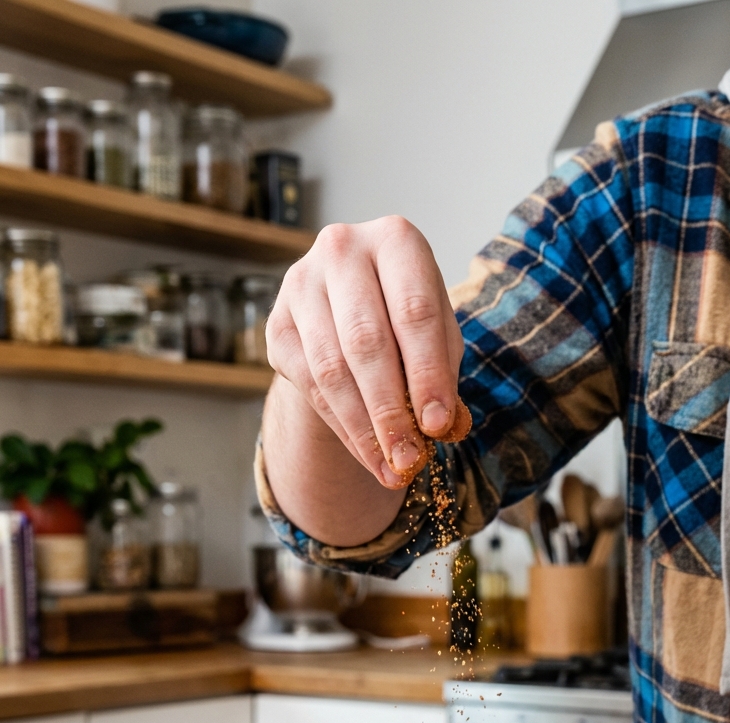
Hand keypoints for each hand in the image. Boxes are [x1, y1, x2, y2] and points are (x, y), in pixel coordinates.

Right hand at [266, 216, 465, 489]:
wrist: (347, 308)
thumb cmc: (406, 318)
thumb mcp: (437, 338)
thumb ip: (444, 376)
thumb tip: (447, 427)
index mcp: (395, 240)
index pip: (414, 313)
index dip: (427, 374)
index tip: (438, 427)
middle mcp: (342, 249)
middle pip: (367, 343)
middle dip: (390, 411)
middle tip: (409, 460)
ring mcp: (301, 284)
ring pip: (331, 369)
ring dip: (363, 429)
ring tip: (390, 469)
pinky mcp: (276, 324)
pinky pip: (308, 384)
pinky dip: (342, 426)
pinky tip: (366, 454)